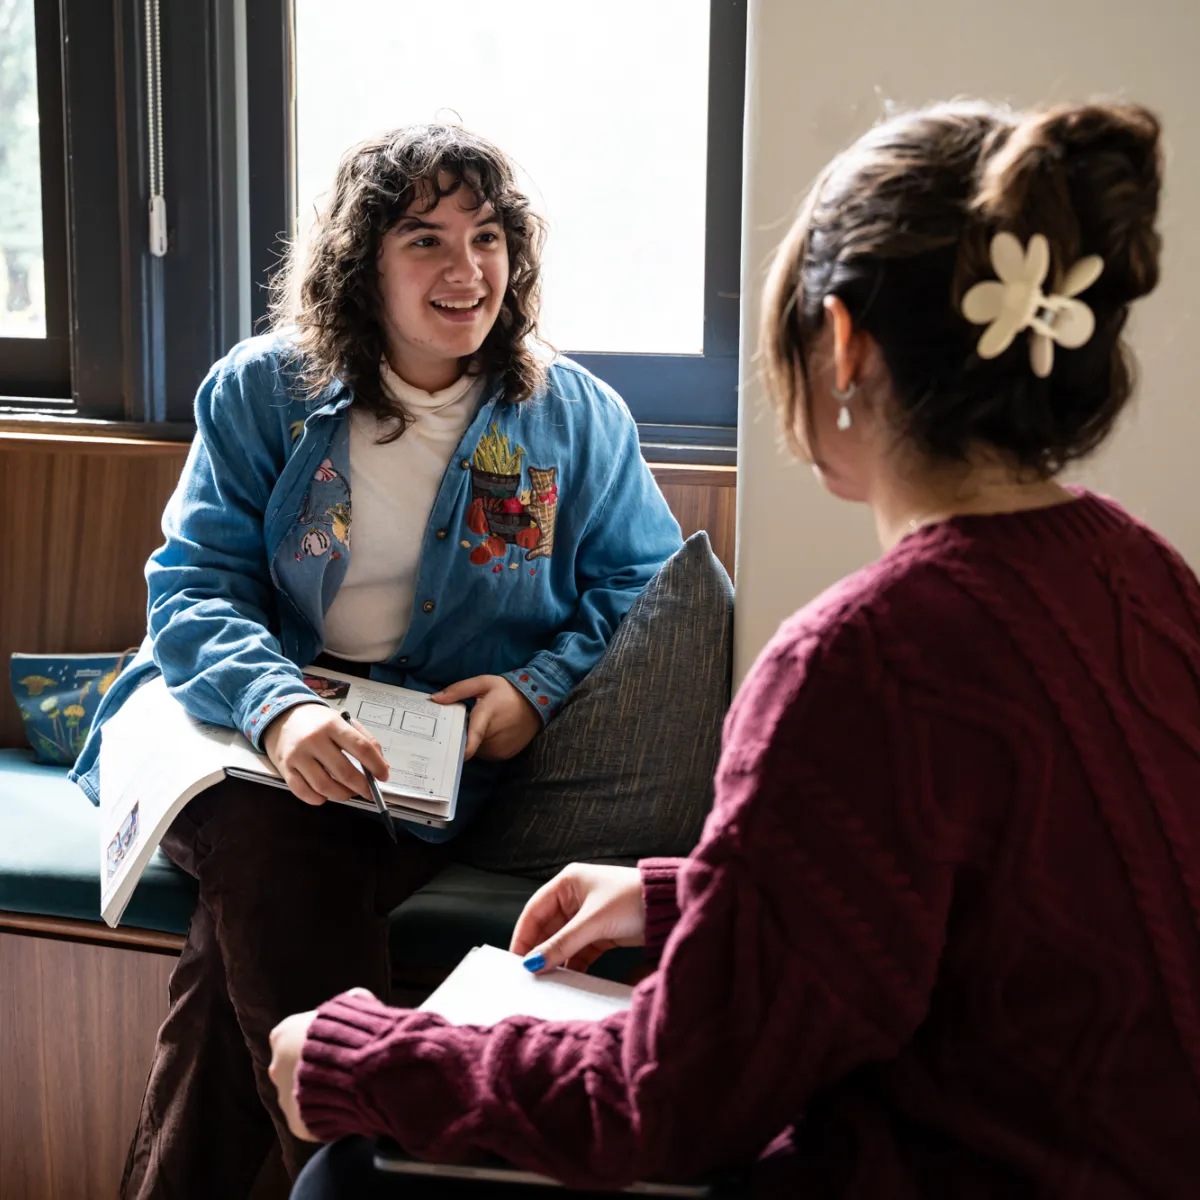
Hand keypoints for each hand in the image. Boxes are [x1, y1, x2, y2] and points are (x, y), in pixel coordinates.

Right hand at [263, 703, 388, 805]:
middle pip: (343, 771)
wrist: (284, 716)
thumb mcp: (344, 722)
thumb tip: (382, 767)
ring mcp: (297, 755)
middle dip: (361, 786)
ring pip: (324, 786)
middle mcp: (314, 739)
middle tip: (369, 791)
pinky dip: (318, 799)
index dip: (376, 765)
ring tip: (349, 792)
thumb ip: (367, 741)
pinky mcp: (285, 769)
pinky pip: (302, 792)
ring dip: (342, 795)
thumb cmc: (319, 722)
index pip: (361, 748)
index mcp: (333, 725)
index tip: (383, 776)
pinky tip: (326, 795)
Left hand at [269, 988, 376, 1142]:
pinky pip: (312, 1120)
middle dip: (313, 1069)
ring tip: (348, 1089)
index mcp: (284, 1035)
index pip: (291, 1037)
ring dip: (319, 1093)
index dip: (314, 1041)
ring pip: (301, 1096)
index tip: (333, 1043)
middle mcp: (276, 1067)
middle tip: (342, 1068)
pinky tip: (346, 1107)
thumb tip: (356, 999)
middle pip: (292, 1069)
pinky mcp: (297, 1125)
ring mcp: (285, 1099)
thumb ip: (348, 1003)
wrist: (362, 1075)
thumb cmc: (357, 1032)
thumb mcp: (356, 1002)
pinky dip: (326, 1115)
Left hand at [431, 675, 541, 760]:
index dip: (464, 747)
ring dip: (474, 741)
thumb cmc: (507, 691)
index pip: (475, 735)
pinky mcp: (506, 755)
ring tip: (483, 726)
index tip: (450, 754)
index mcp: (487, 715)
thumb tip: (434, 699)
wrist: (536, 702)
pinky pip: (486, 754)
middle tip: (467, 722)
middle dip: (463, 734)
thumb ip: (458, 690)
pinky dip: (484, 746)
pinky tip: (491, 733)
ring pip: (476, 750)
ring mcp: (501, 748)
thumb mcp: (483, 683)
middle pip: (468, 742)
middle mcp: (494, 736)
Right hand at [510, 863, 644, 973]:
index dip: (523, 935)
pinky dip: (573, 964)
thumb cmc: (632, 899)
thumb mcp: (592, 922)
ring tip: (547, 980)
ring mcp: (587, 915)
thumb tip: (534, 963)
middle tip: (529, 975)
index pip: (534, 910)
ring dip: (556, 959)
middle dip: (539, 950)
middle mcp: (574, 897)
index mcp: (567, 883)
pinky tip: (568, 978)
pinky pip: (578, 950)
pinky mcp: (601, 932)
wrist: (669, 907)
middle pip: (547, 927)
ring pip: (562, 941)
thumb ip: (562, 944)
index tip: (515, 960)